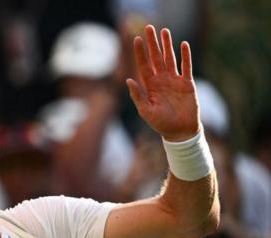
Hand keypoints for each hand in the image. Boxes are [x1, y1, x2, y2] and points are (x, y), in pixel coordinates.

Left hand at [126, 25, 199, 141]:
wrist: (179, 131)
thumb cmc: (160, 123)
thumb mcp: (146, 111)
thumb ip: (137, 95)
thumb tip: (128, 80)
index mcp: (150, 85)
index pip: (144, 65)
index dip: (140, 53)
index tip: (136, 40)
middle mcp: (161, 80)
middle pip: (156, 57)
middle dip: (152, 43)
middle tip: (149, 27)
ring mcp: (174, 80)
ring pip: (170, 58)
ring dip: (167, 45)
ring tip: (165, 31)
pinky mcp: (187, 83)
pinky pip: (186, 67)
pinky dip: (185, 56)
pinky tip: (183, 44)